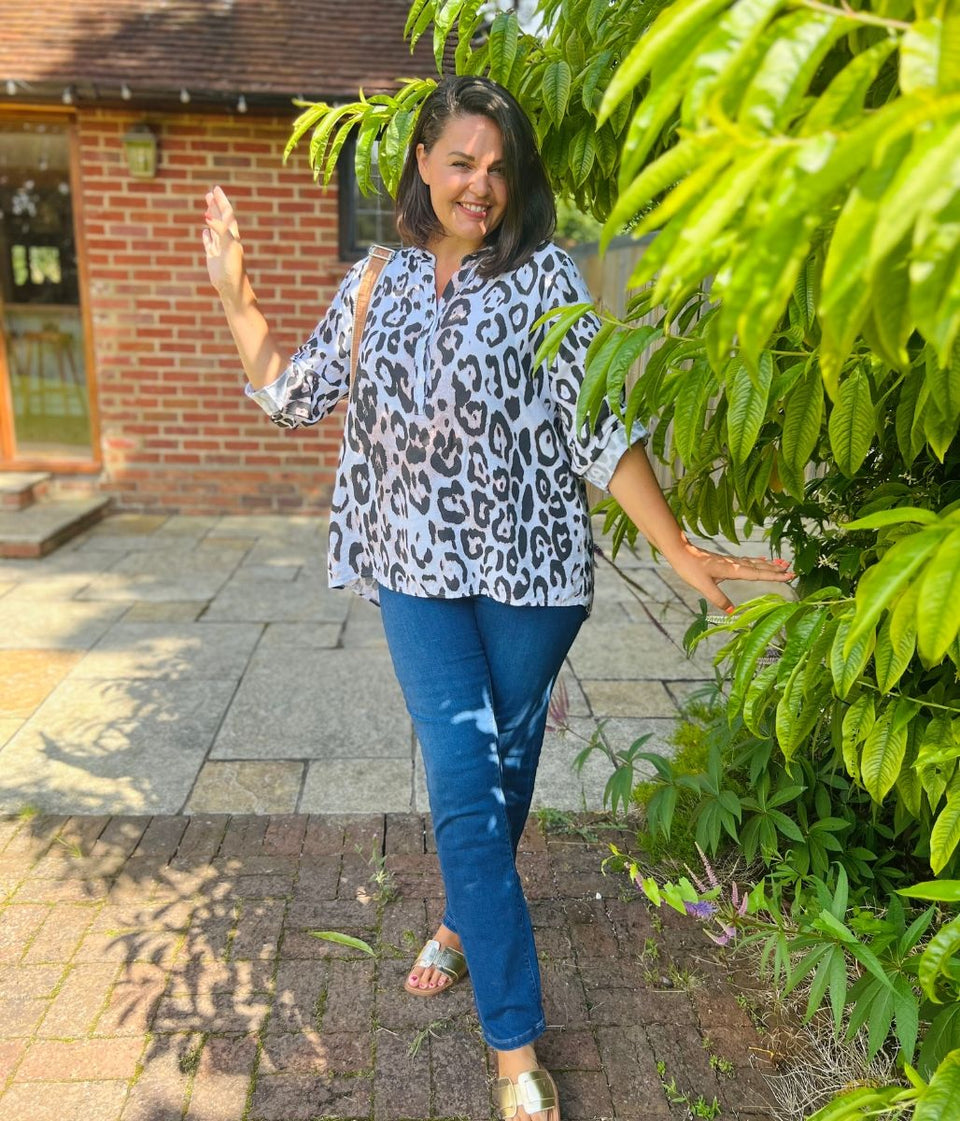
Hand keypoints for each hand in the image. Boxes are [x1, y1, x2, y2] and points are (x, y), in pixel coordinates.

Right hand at [202, 185, 243, 300]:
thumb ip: (220, 230)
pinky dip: (206, 237)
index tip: (216, 189)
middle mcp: (227, 240)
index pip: (227, 214)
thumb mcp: (228, 246)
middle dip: (216, 205)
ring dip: (211, 217)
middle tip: (210, 193)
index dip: (222, 201)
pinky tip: (204, 232)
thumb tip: (207, 216)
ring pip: (214, 229)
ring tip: (207, 207)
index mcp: (232, 236)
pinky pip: (209, 244)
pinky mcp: (213, 259)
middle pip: (221, 219)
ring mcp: (219, 249)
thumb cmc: (233, 269)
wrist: (232, 289)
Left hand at [666, 534, 794, 612]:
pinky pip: (747, 561)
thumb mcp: (704, 586)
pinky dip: (757, 561)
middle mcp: (735, 564)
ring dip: (769, 564)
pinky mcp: (726, 560)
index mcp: (733, 569)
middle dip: (776, 569)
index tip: (789, 575)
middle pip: (760, 566)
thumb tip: (733, 612)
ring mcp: (731, 561)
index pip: (758, 573)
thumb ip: (719, 598)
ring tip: (783, 563)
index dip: (774, 575)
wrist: (680, 552)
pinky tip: (760, 560)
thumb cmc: (690, 568)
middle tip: (793, 570)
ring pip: (754, 563)